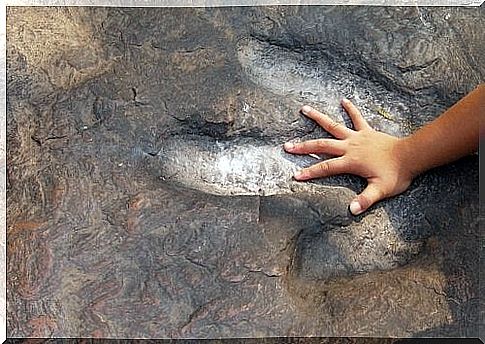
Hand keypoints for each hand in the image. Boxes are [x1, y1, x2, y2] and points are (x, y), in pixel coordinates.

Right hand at [284, 99, 414, 214]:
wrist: (411, 156)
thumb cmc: (396, 174)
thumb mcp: (381, 190)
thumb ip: (366, 200)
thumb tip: (352, 210)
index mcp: (350, 162)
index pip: (326, 167)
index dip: (310, 172)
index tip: (296, 175)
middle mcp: (350, 147)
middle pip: (322, 145)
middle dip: (304, 147)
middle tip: (288, 146)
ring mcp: (357, 137)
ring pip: (333, 126)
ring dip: (318, 118)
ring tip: (304, 109)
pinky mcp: (367, 132)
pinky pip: (357, 118)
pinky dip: (350, 109)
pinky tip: (343, 100)